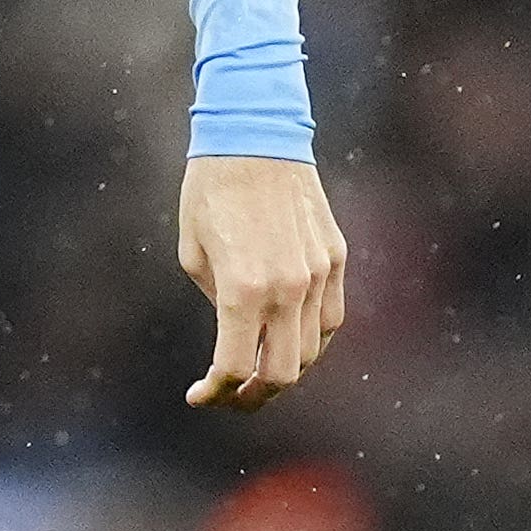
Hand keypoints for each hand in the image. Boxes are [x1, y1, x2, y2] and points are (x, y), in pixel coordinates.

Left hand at [179, 154, 347, 409]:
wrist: (254, 133)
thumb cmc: (210, 190)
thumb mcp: (194, 253)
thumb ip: (219, 302)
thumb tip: (238, 333)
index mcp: (242, 289)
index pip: (233, 367)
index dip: (215, 392)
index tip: (199, 396)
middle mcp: (287, 288)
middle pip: (281, 374)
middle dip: (253, 396)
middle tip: (233, 396)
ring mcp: (318, 274)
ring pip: (312, 351)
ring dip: (284, 370)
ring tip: (259, 370)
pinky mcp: (336, 257)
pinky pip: (331, 318)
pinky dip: (311, 340)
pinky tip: (288, 339)